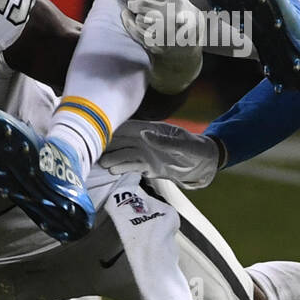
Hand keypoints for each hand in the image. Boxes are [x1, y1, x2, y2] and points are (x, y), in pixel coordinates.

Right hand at [101, 120, 220, 188]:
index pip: (129, 128)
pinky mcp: (148, 167)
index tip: (100, 133)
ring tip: (102, 164)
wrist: (204, 164)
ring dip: (113, 158)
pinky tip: (111, 171)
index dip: (114, 130)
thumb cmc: (197, 149)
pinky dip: (121, 168)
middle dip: (108, 145)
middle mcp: (145, 141)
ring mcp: (145, 154)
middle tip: (94, 152)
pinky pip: (131, 167)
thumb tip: (144, 135)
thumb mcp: (185, 145)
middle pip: (122, 141)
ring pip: (124, 155)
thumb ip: (165, 141)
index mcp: (153, 130)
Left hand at [119, 0, 202, 94]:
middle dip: (133, 3)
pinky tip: (129, 19)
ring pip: (139, 19)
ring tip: (137, 13)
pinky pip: (137, 33)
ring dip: (135, 15)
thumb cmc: (179, 12)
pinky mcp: (158, 44)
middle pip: (141, 5)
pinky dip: (130, 25)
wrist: (189, 41)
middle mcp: (172, 15)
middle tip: (132, 3)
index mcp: (175, 0)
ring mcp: (165, 32)